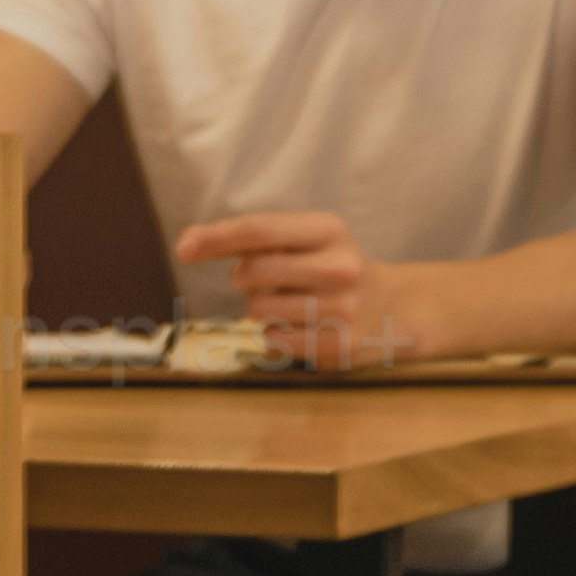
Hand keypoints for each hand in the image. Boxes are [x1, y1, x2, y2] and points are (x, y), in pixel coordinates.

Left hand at [169, 207, 431, 367]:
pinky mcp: (336, 346)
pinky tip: (301, 326)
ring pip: (257, 310)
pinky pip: (272, 340)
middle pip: (252, 271)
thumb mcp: (305, 239)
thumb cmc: (330, 267)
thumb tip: (187, 242)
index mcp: (329, 230)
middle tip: (268, 280)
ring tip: (293, 304)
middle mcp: (340, 267)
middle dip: (244, 277)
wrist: (392, 309)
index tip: (183, 248)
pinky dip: (275, 334)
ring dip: (261, 308)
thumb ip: (250, 238)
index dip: (216, 238)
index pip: (259, 230)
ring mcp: (341, 309)